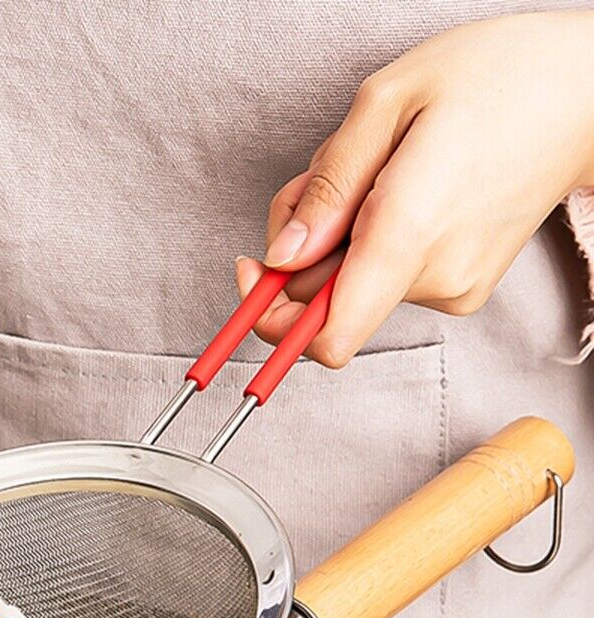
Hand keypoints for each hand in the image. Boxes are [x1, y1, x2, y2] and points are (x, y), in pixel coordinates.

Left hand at [237, 11, 593, 366]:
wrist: (588, 92)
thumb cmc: (495, 79)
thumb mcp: (387, 103)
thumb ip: (325, 189)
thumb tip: (280, 258)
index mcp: (407, 235)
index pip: (326, 340)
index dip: (273, 322)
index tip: (256, 276)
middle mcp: (431, 277)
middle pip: (322, 302)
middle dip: (299, 248)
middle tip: (320, 181)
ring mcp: (451, 288)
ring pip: (350, 283)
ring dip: (337, 234)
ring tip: (376, 168)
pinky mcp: (461, 287)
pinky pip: (385, 275)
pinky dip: (371, 238)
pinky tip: (398, 187)